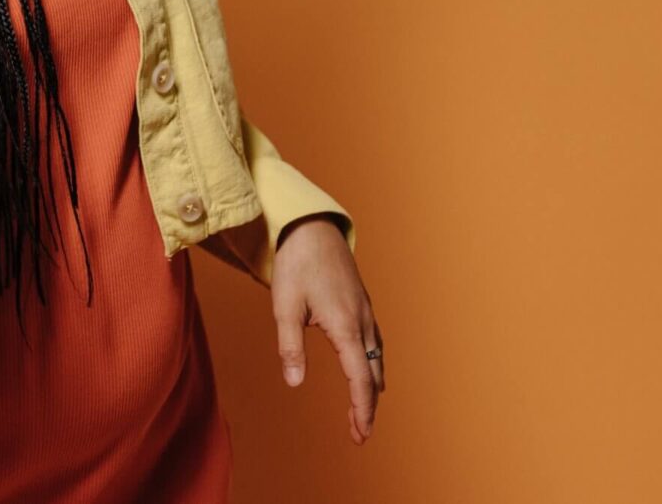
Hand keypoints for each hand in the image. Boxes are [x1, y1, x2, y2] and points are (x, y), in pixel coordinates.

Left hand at [272, 216, 385, 444]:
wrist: (310, 227)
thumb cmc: (295, 264)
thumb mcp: (284, 306)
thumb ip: (290, 347)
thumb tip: (295, 383)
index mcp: (345, 327)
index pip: (360, 379)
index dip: (361, 409)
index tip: (360, 434)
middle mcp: (362, 322)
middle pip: (373, 374)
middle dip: (368, 405)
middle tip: (359, 432)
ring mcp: (365, 312)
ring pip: (376, 359)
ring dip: (371, 386)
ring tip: (362, 410)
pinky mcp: (361, 303)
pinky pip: (374, 342)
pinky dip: (372, 365)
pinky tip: (364, 370)